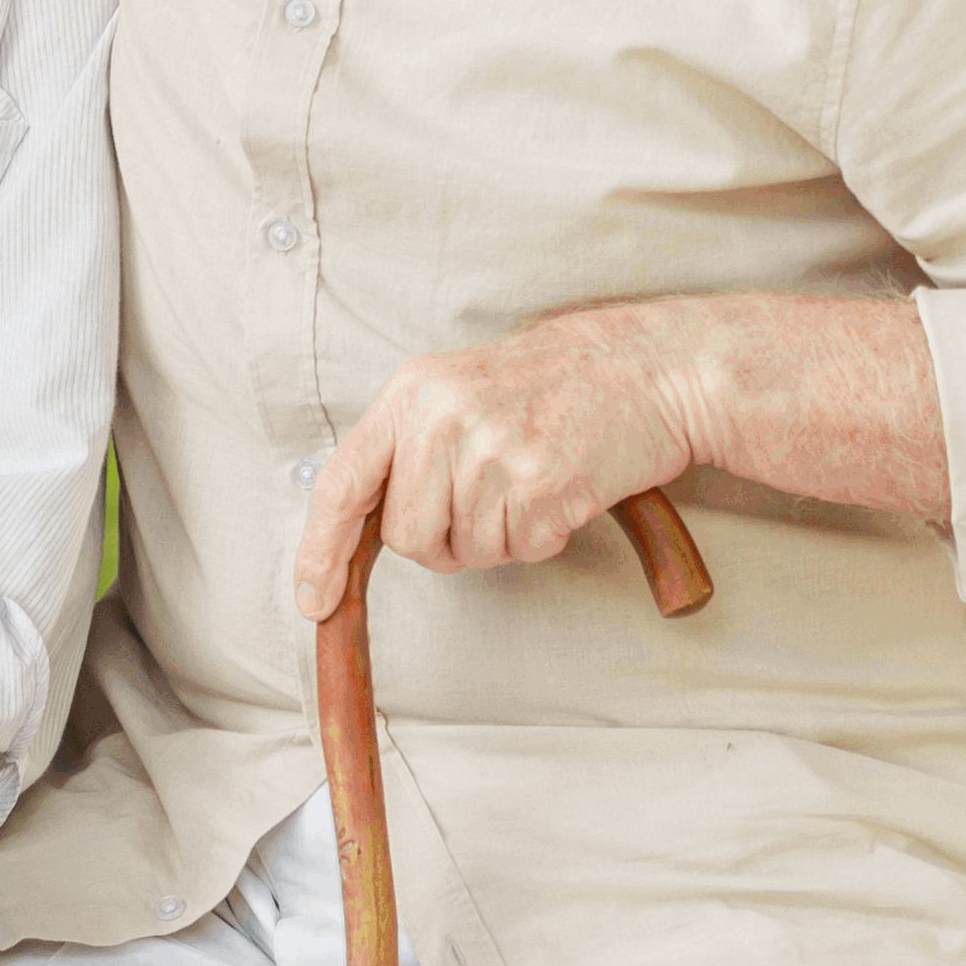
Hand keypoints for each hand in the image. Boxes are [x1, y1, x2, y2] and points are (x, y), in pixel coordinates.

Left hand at [291, 308, 703, 615]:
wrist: (651, 365)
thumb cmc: (556, 383)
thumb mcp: (461, 389)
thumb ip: (410, 444)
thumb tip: (364, 523)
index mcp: (412, 393)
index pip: (342, 485)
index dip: (320, 551)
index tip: (315, 600)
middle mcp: (442, 420)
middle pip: (407, 537)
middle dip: (442, 541)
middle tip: (489, 499)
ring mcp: (493, 452)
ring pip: (464, 552)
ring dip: (499, 536)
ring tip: (532, 480)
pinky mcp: (542, 485)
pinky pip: (519, 550)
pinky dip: (541, 536)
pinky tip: (563, 489)